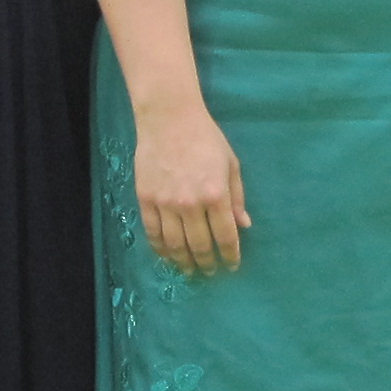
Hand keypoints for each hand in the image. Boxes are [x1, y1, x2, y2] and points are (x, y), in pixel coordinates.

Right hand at [135, 105, 249, 274]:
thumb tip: (243, 226)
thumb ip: (237, 197)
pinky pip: (153, 233)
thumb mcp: (230, 164)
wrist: (169, 118)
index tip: (232, 265)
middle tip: (210, 271)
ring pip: (175, 245)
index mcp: (216, 195)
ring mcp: (166, 203)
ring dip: (183, 262)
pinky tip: (167, 255)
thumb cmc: (206, 138)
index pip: (225, 236)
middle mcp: (191, 204)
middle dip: (207, 263)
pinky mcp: (146, 199)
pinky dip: (160, 249)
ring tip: (189, 270)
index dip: (230, 255)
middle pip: (200, 246)